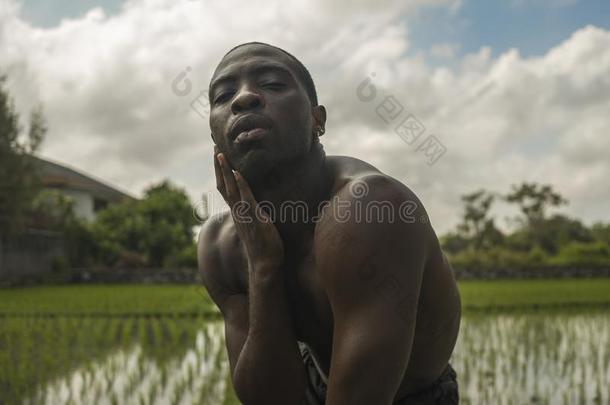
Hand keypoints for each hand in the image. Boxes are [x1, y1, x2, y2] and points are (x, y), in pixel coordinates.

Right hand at [213, 145, 283, 270]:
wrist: (265, 264)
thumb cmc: (264, 247)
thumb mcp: (257, 226)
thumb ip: (254, 214)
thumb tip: (257, 206)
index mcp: (237, 212)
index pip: (225, 189)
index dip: (221, 173)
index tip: (219, 157)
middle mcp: (236, 212)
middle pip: (222, 185)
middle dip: (218, 167)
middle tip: (215, 148)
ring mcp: (243, 214)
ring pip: (229, 189)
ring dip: (225, 171)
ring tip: (221, 154)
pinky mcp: (253, 218)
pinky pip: (245, 198)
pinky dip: (241, 185)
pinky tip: (237, 173)